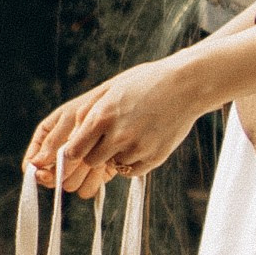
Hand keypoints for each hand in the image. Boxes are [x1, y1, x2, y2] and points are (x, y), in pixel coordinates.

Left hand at [25, 53, 206, 191]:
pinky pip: (131, 171)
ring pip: (113, 166)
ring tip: (131, 132)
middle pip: (91, 162)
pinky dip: (132, 161)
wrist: (185, 85)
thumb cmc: (144, 83)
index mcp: (102, 116)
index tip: (77, 150)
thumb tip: (70, 138)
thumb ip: (87, 112)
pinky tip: (141, 141)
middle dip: (94, 154)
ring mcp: (138, 149)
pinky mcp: (154, 158)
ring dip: (115, 156)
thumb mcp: (110, 89)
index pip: (74, 151)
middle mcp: (118, 135)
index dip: (73, 153)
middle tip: (107, 138)